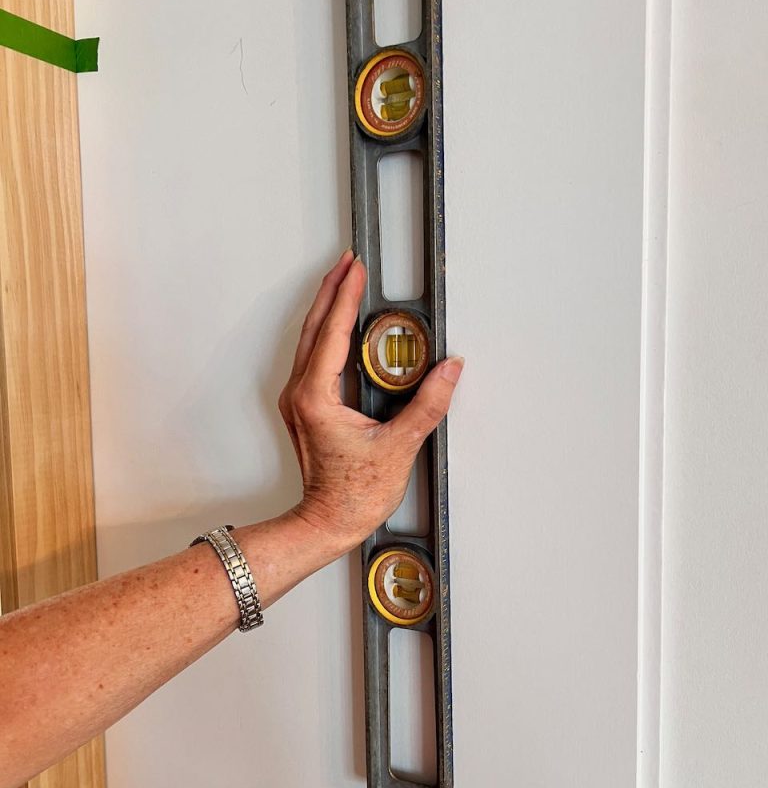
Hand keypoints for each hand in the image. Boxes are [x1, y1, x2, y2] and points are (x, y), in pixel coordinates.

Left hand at [279, 250, 463, 553]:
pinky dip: (326, 334)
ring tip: (343, 284)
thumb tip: (449, 371)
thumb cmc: (353, 495)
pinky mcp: (306, 410)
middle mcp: (301, 395)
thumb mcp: (399, 447)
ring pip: (310, 341)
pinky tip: (339, 328)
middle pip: (314, 328)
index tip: (357, 270)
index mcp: (317, 398)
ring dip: (327, 310)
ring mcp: (300, 402)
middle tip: (349, 263)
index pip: (333, 333)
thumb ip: (427, 405)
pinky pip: (312, 358)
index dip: (346, 297)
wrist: (327, 524)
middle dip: (331, 291)